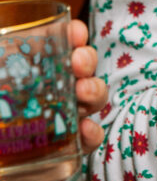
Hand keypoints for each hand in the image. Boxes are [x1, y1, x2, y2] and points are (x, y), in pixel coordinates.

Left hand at [69, 19, 107, 153]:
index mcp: (39, 67)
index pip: (63, 43)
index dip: (74, 35)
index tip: (75, 32)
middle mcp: (57, 86)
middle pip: (84, 67)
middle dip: (86, 60)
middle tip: (78, 63)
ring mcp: (66, 116)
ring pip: (93, 98)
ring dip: (93, 91)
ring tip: (82, 93)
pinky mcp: (69, 148)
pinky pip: (89, 138)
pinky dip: (91, 134)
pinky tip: (85, 131)